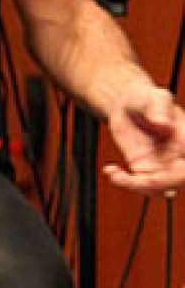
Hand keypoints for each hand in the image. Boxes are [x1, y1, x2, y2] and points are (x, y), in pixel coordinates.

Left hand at [103, 83, 184, 197]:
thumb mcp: (154, 98)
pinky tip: (110, 170)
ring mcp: (163, 166)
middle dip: (154, 185)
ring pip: (159, 190)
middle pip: (176, 183)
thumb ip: (159, 109)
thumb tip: (162, 124)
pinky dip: (125, 184)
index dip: (180, 175)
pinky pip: (141, 186)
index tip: (161, 172)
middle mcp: (179, 158)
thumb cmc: (146, 98)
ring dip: (136, 187)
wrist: (127, 105)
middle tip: (129, 177)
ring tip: (114, 174)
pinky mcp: (145, 170)